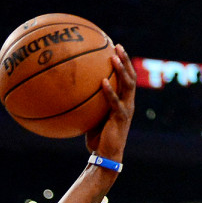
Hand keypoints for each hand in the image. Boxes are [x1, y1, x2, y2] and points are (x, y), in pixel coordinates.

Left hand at [85, 44, 135, 160]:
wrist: (105, 156)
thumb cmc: (97, 138)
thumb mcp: (92, 117)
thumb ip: (89, 104)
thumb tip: (70, 93)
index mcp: (124, 101)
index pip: (126, 78)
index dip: (123, 63)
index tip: (115, 48)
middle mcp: (128, 103)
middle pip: (130, 76)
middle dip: (125, 60)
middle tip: (117, 45)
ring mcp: (126, 109)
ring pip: (127, 85)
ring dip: (121, 69)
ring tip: (114, 57)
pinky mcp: (121, 118)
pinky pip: (115, 102)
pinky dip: (110, 91)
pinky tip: (103, 81)